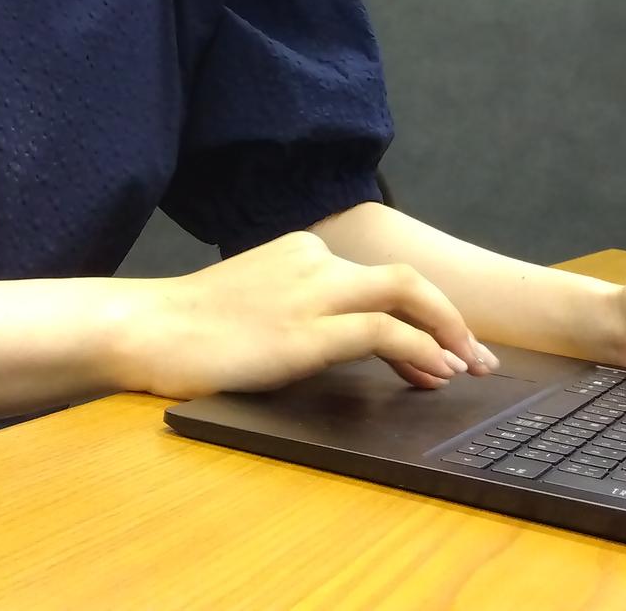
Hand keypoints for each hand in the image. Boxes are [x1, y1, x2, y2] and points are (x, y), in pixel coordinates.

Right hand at [118, 231, 498, 398]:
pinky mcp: (304, 330)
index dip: (424, 310)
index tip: (448, 343)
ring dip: (448, 334)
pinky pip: (382, 333)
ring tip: (469, 369)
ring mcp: (310, 292)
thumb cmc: (189, 328)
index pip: (379, 277)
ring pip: (406, 295)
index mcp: (303, 251)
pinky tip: (434, 373)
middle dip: (452, 318)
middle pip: (406, 278)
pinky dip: (419, 350)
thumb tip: (344, 342)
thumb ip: (298, 310)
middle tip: (482, 357)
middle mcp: (314, 260)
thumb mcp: (254, 304)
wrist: (144, 328)